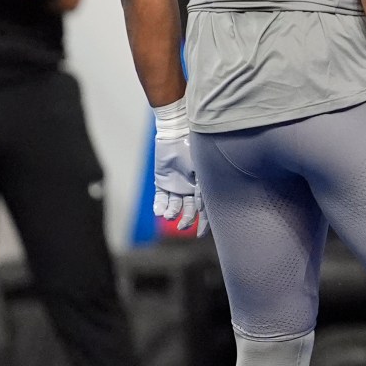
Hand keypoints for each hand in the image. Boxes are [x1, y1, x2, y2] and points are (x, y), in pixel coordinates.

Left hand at [151, 105, 203, 232]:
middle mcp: (190, 188)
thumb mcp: (202, 170)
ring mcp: (176, 185)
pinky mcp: (162, 181)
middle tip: (180, 227)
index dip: (204, 223)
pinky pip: (160, 198)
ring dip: (171, 213)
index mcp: (203, 185)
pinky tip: (159, 211)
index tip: (198, 234)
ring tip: (168, 215)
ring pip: (174, 206)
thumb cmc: (194, 149)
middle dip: (186, 221)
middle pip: (189, 210)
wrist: (176, 131)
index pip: (206, 209)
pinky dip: (159, 206)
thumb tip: (203, 210)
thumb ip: (203, 190)